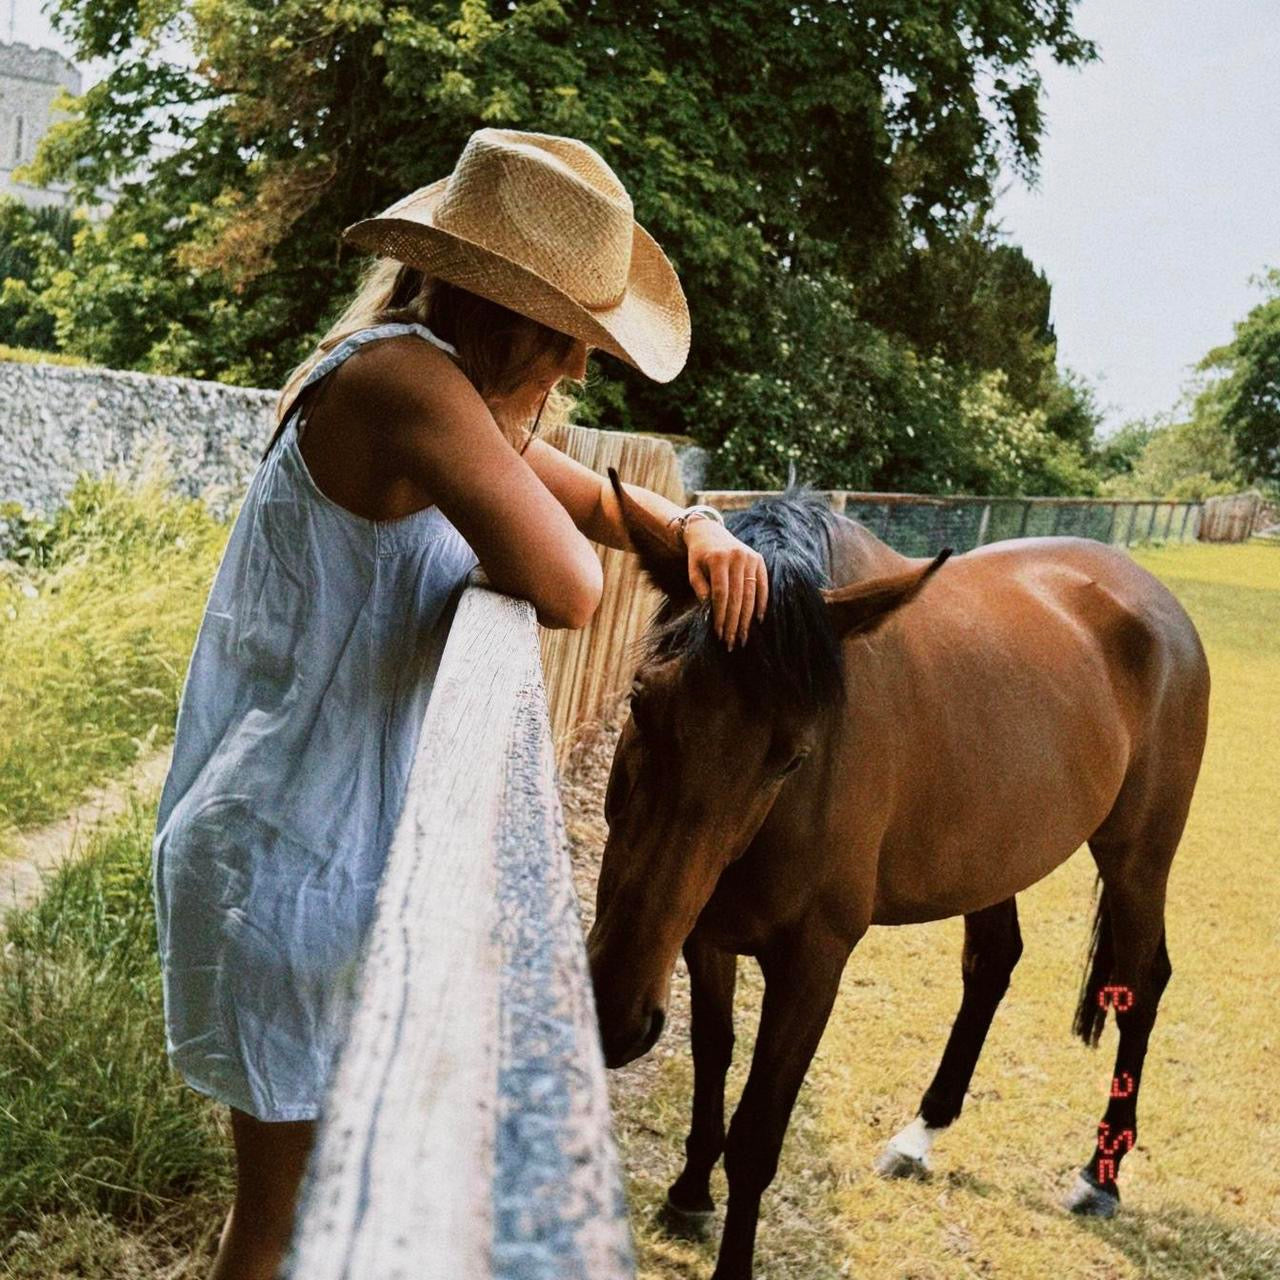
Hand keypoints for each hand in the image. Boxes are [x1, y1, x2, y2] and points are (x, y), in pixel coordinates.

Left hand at [684, 518, 768, 649]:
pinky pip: (763, 586)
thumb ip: (700, 589)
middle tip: (731, 642)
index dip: (720, 615)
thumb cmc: (699, 556)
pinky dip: (761, 603)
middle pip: (737, 596)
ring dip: (747, 618)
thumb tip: (710, 612)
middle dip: (734, 622)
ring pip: (751, 594)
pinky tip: (757, 619)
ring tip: (743, 636)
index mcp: (718, 559)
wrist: (710, 532)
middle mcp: (737, 557)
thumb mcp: (693, 570)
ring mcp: (750, 558)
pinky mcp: (759, 560)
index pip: (720, 593)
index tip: (719, 633)